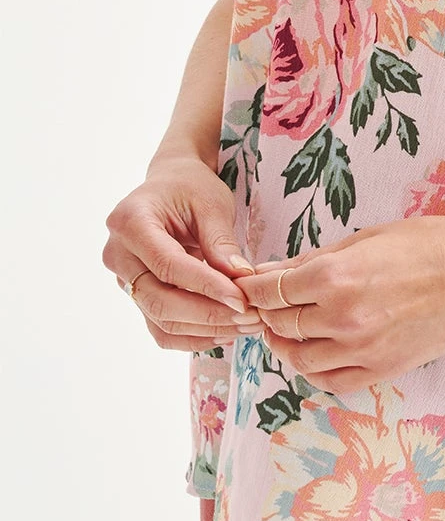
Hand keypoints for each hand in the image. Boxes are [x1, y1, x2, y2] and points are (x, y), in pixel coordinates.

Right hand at [103, 154, 262, 351]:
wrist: (170, 184)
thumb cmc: (190, 187)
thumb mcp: (211, 203)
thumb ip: (221, 241)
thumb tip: (241, 279)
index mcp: (130, 222)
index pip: (168, 265)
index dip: (206, 286)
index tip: (242, 299)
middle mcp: (118, 255)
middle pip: (159, 300)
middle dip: (208, 314)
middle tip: (250, 317)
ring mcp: (124, 279)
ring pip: (160, 321)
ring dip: (205, 330)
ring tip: (246, 326)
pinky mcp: (137, 296)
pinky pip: (161, 328)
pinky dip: (193, 336)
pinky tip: (226, 331)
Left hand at [236, 216, 444, 394]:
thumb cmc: (426, 243)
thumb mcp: (364, 238)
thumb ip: (313, 261)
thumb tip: (269, 272)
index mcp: (334, 277)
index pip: (270, 291)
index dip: (252, 288)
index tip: (247, 286)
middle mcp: (341, 318)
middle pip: (280, 324)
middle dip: (266, 313)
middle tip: (265, 305)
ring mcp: (361, 350)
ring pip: (299, 358)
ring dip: (285, 343)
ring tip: (286, 329)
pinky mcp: (381, 371)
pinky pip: (331, 380)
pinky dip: (314, 368)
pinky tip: (315, 351)